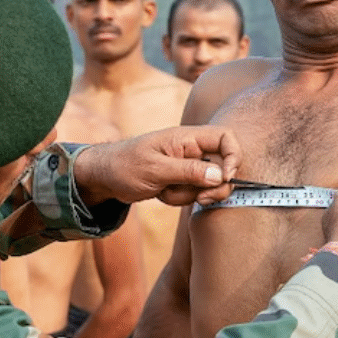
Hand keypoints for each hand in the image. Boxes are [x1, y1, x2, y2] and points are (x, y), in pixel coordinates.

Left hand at [74, 126, 241, 206]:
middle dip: (214, 186)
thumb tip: (220, 176)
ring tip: (165, 191)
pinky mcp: (182, 180)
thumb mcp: (156, 170)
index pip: (226, 138)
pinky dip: (181, 199)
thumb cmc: (124, 165)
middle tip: (199, 198)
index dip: (234, 157)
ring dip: (190, 195)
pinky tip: (162, 193)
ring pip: (209, 184)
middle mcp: (192, 150)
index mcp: (187, 138)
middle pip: (224, 166)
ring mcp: (188, 165)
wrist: (103, 177)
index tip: (225, 178)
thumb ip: (189, 171)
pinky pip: (194, 193)